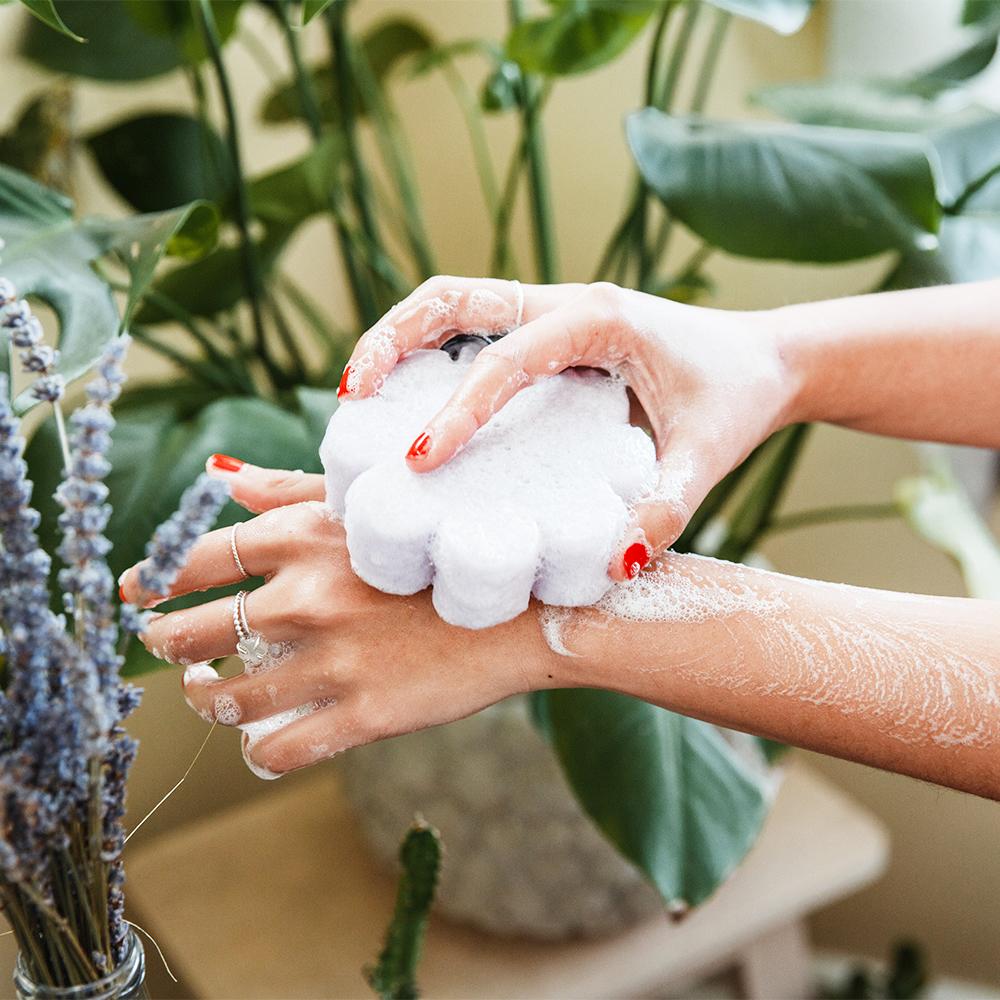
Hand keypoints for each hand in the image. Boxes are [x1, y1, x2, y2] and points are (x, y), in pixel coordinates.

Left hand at [120, 463, 564, 776]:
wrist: (524, 608)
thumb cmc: (440, 546)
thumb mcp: (364, 504)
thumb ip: (285, 490)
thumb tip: (216, 475)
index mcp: (302, 537)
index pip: (194, 560)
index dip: (151, 581)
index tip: (136, 595)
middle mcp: (305, 597)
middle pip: (190, 632)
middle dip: (166, 643)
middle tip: (171, 649)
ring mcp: (332, 660)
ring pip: (226, 699)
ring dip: (207, 699)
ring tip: (213, 693)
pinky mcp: (362, 715)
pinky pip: (277, 751)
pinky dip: (258, 751)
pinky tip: (262, 741)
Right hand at [340, 277, 795, 579]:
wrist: (766, 360)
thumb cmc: (736, 400)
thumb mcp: (708, 456)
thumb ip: (667, 508)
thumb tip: (615, 562)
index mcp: (601, 321)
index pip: (508, 358)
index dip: (458, 408)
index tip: (420, 460)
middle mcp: (566, 304)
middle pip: (454, 297)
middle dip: (392, 339)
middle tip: (349, 396)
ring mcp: (551, 311)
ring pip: (452, 304)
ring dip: (396, 337)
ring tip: (353, 394)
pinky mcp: (546, 331)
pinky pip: (471, 331)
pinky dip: (425, 355)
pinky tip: (402, 402)